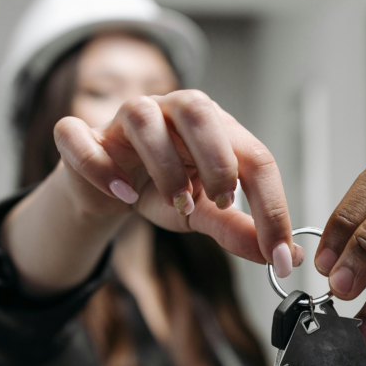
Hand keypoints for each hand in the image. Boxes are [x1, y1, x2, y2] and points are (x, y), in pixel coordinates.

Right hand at [53, 89, 296, 272]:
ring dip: (164, 165)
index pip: (253, 155)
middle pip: (199, 109)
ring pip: (141, 116)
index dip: (272, 207)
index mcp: (213, 127)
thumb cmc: (165, 190)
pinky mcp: (82, 138)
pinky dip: (100, 167)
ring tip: (177, 203)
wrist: (109, 190)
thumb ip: (239, 230)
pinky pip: (78, 137)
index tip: (280, 255)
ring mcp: (123, 118)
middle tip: (222, 203)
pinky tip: (123, 195)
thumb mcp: (205, 214)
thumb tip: (286, 256)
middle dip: (217, 161)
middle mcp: (171, 112)